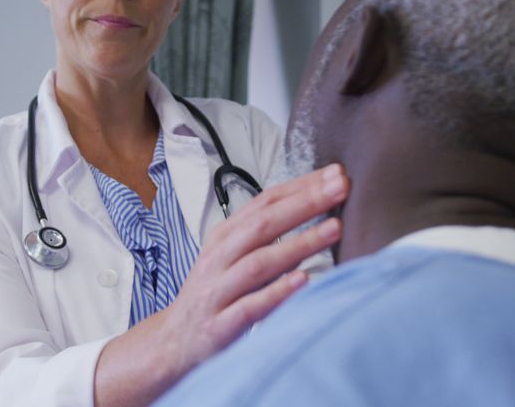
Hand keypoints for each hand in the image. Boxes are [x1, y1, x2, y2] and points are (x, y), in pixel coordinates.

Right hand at [94, 164, 347, 405]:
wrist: (174, 342)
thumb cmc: (214, 294)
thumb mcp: (231, 256)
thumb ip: (265, 236)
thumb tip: (315, 210)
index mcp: (225, 236)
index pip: (264, 202)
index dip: (300, 186)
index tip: (336, 173)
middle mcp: (219, 258)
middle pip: (264, 224)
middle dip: (305, 203)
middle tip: (341, 188)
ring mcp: (218, 291)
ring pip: (259, 262)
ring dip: (299, 244)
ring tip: (335, 229)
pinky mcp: (219, 326)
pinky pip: (250, 307)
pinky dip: (276, 293)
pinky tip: (303, 281)